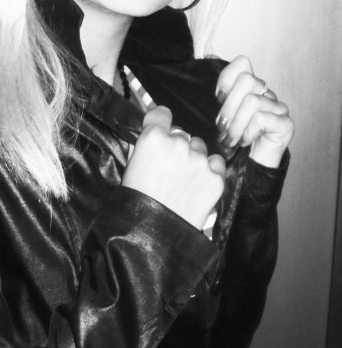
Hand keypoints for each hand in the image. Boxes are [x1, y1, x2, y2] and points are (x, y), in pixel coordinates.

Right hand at [123, 106, 225, 229]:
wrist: (154, 233)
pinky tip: (198, 185)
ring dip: (193, 158)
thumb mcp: (131, 167)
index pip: (162, 113)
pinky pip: (217, 162)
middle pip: (181, 133)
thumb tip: (151, 134)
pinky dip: (210, 170)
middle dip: (176, 146)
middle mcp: (179, 144)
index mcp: (154, 138)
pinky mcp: (216, 177)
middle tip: (168, 168)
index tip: (160, 130)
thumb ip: (143, 146)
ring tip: (183, 180)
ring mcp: (200, 160)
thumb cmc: (136, 202)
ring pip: (199, 147)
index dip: (160, 122)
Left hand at [216, 56, 294, 167]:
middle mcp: (267, 94)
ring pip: (252, 102)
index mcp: (251, 89)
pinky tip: (245, 142)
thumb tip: (209, 56)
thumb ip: (218, 90)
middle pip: (246, 80)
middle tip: (222, 127)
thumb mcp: (219, 115)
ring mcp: (279, 108)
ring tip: (231, 139)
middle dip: (228, 107)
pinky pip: (261, 119)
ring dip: (235, 126)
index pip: (242, 63)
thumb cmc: (232, 143)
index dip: (226, 79)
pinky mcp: (286, 124)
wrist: (248, 169)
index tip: (218, 99)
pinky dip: (248, 133)